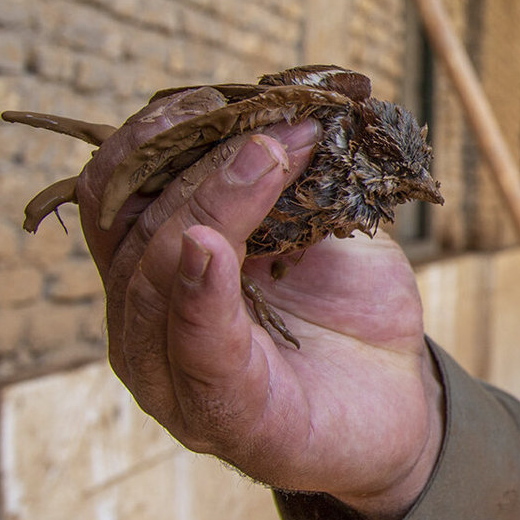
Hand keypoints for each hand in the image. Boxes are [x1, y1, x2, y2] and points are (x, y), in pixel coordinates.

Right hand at [76, 93, 443, 519]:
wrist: (401, 406)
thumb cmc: (351, 318)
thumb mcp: (319, 232)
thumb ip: (283, 184)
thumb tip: (277, 108)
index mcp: (158, 280)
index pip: (117, 199)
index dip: (151, 141)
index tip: (216, 99)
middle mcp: (147, 331)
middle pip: (135, 232)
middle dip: (202, 167)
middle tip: (275, 128)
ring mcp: (175, 381)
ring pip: (155, 281)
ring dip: (211, 206)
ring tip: (268, 160)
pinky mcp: (222, 419)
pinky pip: (197, 348)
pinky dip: (200, 293)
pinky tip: (210, 245)